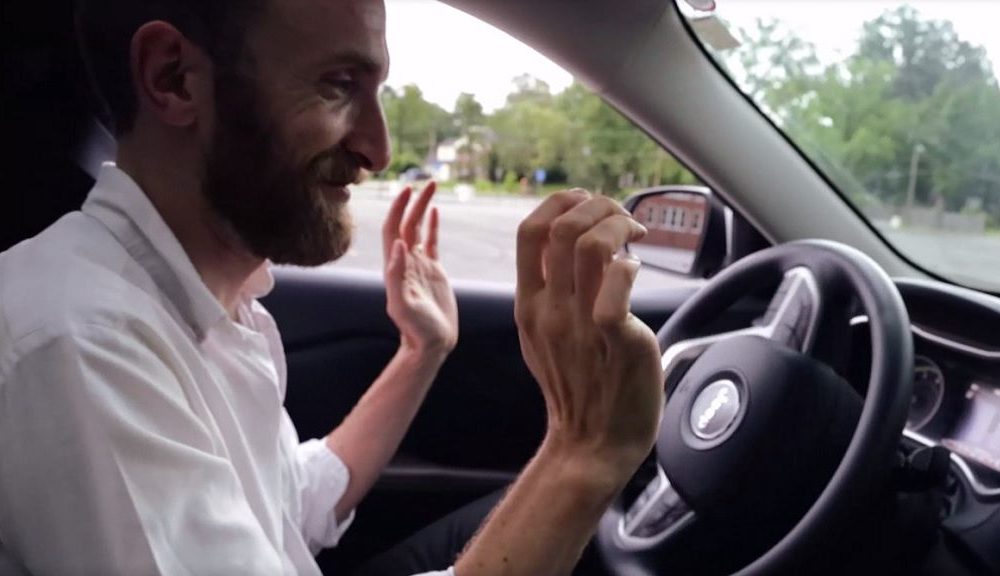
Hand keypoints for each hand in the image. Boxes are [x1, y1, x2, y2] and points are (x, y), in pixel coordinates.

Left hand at [382, 182, 458, 358]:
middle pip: (407, 223)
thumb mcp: (403, 304)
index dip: (398, 209)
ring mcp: (419, 265)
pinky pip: (432, 242)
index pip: (393, 229)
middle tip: (426, 182)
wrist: (430, 344)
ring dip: (423, 208)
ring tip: (432, 187)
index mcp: (396, 266)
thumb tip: (398, 245)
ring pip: (419, 229)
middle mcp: (405, 261)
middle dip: (414, 202)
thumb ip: (397, 276)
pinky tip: (435, 212)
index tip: (407, 191)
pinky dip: (432, 225)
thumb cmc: (415, 329)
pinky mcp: (434, 271)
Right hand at [514, 189, 663, 473]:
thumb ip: (549, 294)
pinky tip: (637, 268)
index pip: (529, 232)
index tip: (586, 203)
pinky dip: (630, 263)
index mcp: (529, 305)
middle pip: (563, 228)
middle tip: (620, 216)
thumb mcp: (542, 337)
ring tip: (633, 232)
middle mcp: (551, 310)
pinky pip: (618, 284)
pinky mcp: (617, 339)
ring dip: (618, 224)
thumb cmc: (577, 388)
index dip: (560, 203)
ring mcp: (582, 324)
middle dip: (597, 206)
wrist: (590, 445)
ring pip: (592, 246)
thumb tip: (567, 248)